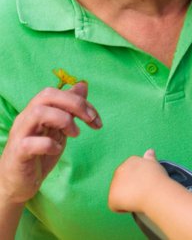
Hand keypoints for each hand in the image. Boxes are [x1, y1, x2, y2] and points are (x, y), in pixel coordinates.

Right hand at [0, 82, 101, 204]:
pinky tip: (57, 150)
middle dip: (75, 104)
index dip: (81, 101)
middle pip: (47, 95)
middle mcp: (26, 118)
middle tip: (90, 120)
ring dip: (63, 120)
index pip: (58, 92)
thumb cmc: (40, 153)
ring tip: (75, 134)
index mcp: (37, 110)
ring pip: (38, 112)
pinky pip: (30, 143)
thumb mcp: (60, 128)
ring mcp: (20, 134)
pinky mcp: (18, 153)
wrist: (18, 183)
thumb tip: (82, 85)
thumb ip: (69, 108)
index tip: (95, 117)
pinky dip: (49, 144)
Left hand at [109, 149, 167, 212]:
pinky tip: (133, 206)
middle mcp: (120, 170)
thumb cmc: (157, 178)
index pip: (131, 171)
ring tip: (139, 199)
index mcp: (131, 161)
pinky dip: (123, 208)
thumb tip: (149, 150)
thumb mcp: (155, 164)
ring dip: (126, 197)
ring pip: (119, 194)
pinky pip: (116, 206)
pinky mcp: (112, 198)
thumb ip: (150, 158)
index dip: (139, 179)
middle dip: (130, 187)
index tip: (147, 183)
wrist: (153, 190)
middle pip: (123, 182)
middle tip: (143, 192)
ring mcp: (114, 184)